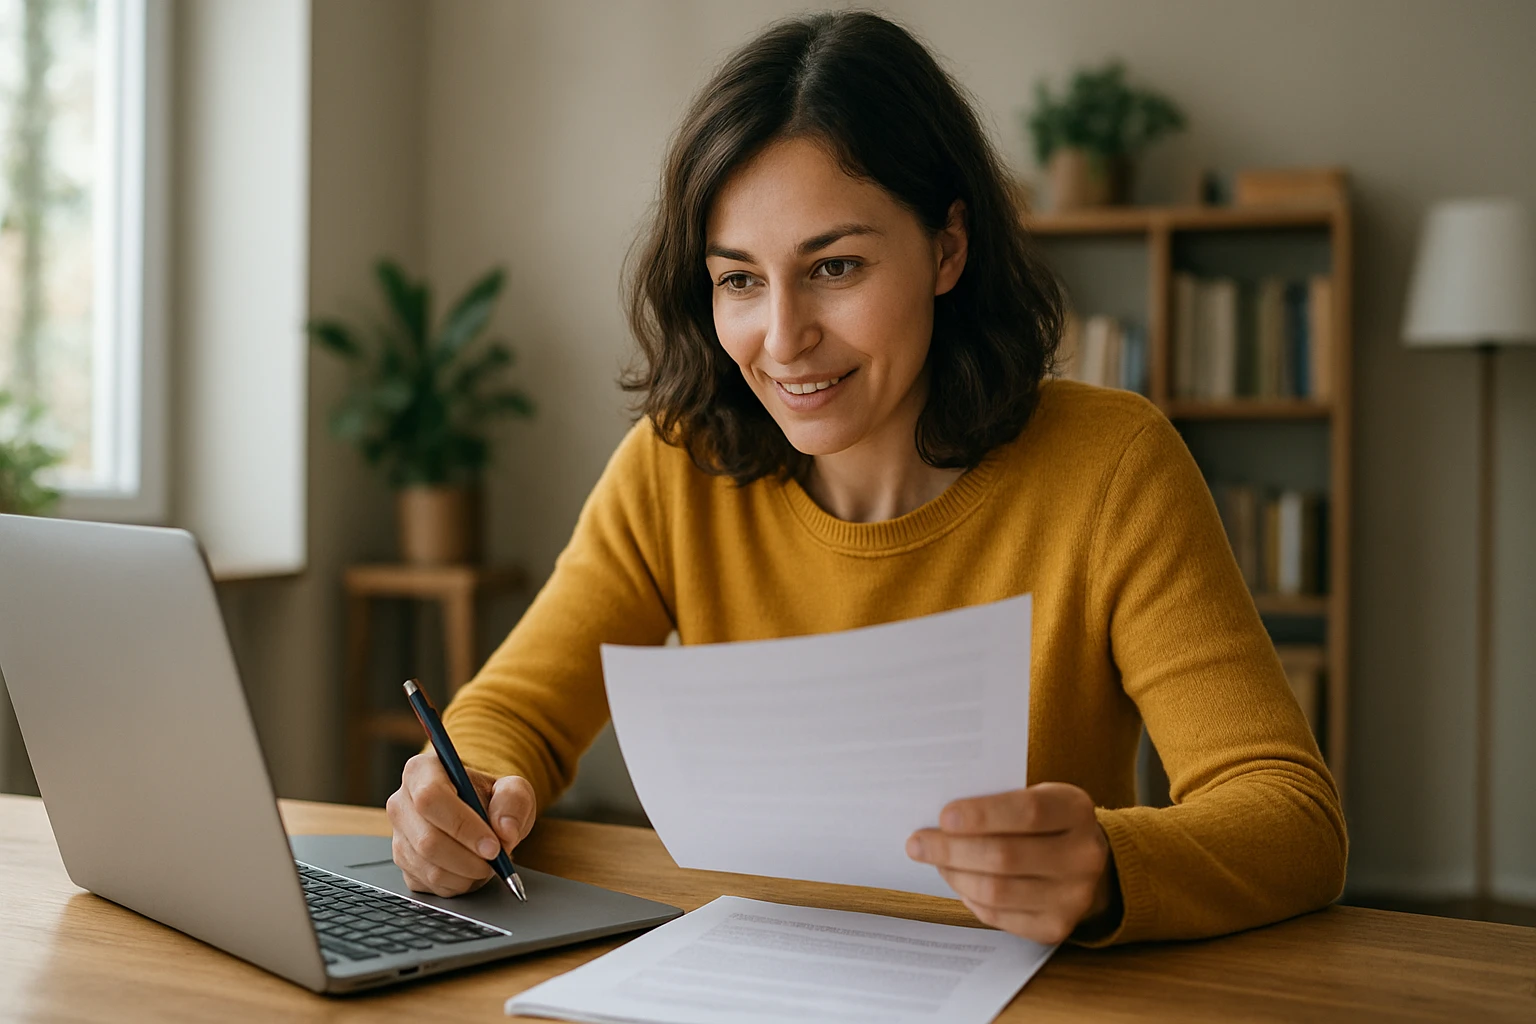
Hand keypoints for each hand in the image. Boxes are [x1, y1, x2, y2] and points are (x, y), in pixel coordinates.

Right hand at [387, 751, 535, 895]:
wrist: (479, 813)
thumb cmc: (489, 797)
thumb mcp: (512, 789)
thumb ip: (514, 801)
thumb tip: (506, 831)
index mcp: (422, 771)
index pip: (431, 797)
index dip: (463, 825)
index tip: (493, 845)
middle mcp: (402, 803)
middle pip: (428, 840)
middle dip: (469, 858)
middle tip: (496, 859)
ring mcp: (399, 836)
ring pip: (429, 868)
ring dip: (467, 873)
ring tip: (486, 862)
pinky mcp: (403, 864)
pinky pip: (429, 885)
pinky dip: (458, 884)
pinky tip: (470, 869)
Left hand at [906, 782, 1114, 944]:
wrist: (1083, 861)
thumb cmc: (1044, 821)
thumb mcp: (1035, 796)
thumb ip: (996, 801)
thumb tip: (939, 818)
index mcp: (1077, 811)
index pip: (1028, 812)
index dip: (982, 815)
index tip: (943, 816)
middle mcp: (1083, 856)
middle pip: (1005, 857)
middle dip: (952, 850)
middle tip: (917, 843)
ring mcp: (1073, 897)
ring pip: (997, 891)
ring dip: (955, 875)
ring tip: (934, 860)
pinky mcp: (1055, 927)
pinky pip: (998, 916)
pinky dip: (969, 898)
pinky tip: (958, 880)